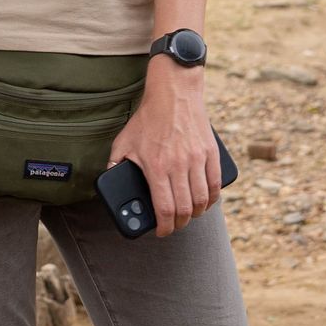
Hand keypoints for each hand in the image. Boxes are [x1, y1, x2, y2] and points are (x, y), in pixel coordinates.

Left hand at [108, 62, 218, 237]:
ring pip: (202, 199)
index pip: (164, 209)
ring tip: (188, 215)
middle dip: (180, 224)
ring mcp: (197, 159)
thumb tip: (110, 179)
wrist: (174, 94)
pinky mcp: (211, 153)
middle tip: (174, 225)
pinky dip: (212, 198)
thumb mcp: (124, 141)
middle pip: (185, 209)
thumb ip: (115, 163)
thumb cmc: (148, 118)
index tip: (162, 232)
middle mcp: (179, 166)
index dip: (165, 227)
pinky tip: (205, 202)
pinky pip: (216, 184)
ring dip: (196, 213)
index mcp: (157, 167)